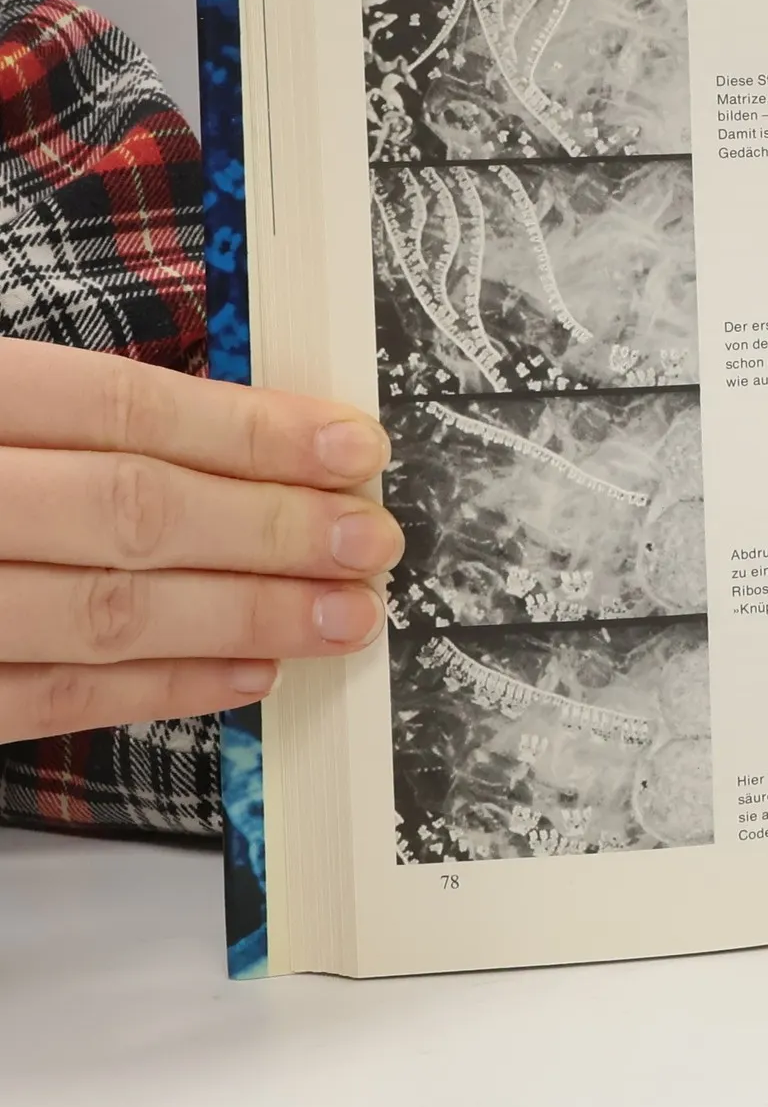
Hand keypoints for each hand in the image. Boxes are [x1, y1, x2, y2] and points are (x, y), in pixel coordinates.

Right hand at [0, 338, 401, 741]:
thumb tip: (266, 437)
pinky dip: (164, 687)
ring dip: (248, 615)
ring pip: (108, 612)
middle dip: (273, 528)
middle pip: (133, 511)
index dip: (254, 431)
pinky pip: (55, 699)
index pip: (125, 407)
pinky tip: (254, 672)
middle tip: (372, 541)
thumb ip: (96, 419)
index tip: (355, 447)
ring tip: (345, 614)